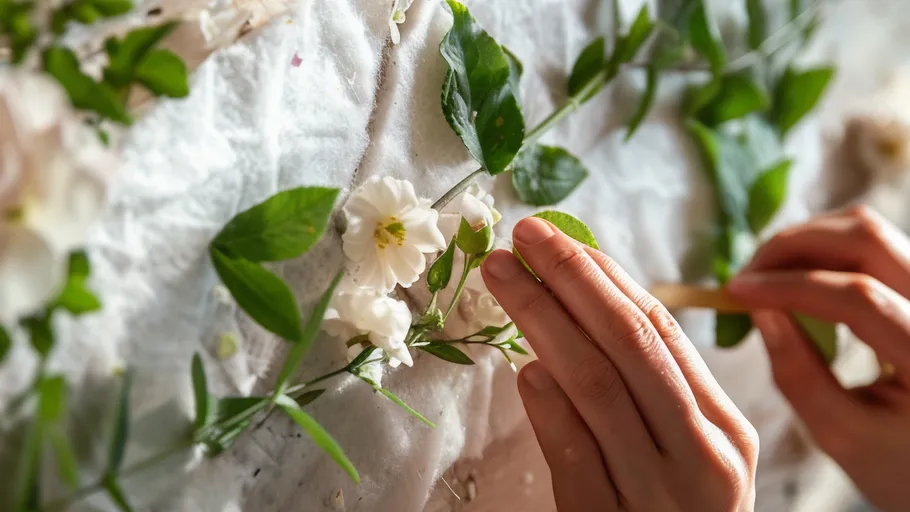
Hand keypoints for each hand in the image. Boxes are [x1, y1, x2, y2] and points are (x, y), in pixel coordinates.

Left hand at [481, 217, 757, 511]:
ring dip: (542, 321)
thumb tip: (587, 309)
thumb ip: (652, 390)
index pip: (662, 332)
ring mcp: (659, 495)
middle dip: (571, 279)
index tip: (560, 237)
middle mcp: (701, 456)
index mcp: (723, 428)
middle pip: (629, 344)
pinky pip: (577, 457)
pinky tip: (524, 369)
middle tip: (522, 235)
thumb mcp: (686, 454)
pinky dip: (549, 408)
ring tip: (502, 278)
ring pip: (597, 386)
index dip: (605, 277)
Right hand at [726, 206, 909, 511]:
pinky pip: (873, 244)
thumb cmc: (900, 463)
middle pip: (866, 238)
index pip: (857, 297)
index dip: (788, 286)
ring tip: (766, 276)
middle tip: (746, 276)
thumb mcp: (844, 436)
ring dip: (807, 241)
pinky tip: (795, 279)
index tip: (736, 293)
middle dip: (792, 246)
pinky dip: (824, 250)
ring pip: (869, 230)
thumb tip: (759, 310)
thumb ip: (798, 375)